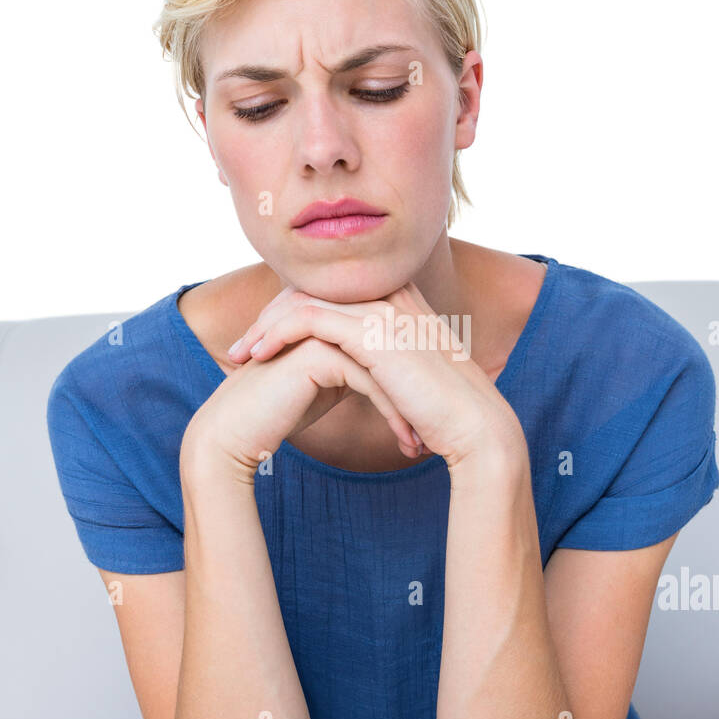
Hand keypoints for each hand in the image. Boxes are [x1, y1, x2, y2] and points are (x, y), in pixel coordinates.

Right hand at [182, 313, 422, 475]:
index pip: (392, 346)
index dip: (414, 384)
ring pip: (387, 368)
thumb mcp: (330, 385)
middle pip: (395, 354)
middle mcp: (331, 317)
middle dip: (418, 396)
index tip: (433, 418)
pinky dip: (393, 415)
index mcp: (336, 318)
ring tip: (424, 445)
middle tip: (439, 431)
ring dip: (410, 409)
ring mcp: (324, 331)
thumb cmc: (279, 411)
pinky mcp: (318, 352)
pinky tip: (406, 444)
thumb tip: (402, 376)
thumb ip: (359, 367)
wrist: (235, 432)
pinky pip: (371, 382)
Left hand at [226, 282, 524, 470]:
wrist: (479, 430)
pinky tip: (257, 357)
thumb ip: (386, 367)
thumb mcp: (411, 382)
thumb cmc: (448, 416)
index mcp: (403, 303)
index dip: (294, 311)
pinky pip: (308, 318)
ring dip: (266, 325)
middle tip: (242, 346)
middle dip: (271, 314)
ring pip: (304, 299)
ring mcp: (385, 309)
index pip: (334, 290)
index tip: (266, 342)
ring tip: (240, 355)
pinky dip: (277, 334)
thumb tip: (361, 380)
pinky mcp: (374, 332)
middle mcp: (394, 296)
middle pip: (314, 287)